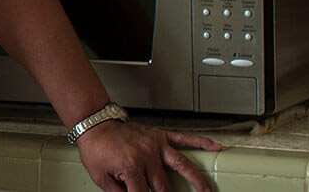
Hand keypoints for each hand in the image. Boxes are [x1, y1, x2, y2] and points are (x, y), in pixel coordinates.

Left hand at [75, 120, 221, 191]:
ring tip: (207, 190)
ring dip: (197, 180)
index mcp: (131, 167)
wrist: (95, 124)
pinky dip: (201, 142)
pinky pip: (184, 138)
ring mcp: (156, 145)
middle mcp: (147, 156)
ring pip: (183, 165)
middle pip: (163, 186)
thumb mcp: (100, 177)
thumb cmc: (97, 148)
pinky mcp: (160, 136)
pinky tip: (214, 146)